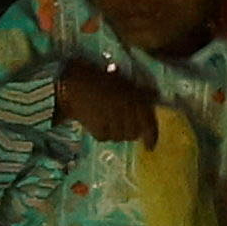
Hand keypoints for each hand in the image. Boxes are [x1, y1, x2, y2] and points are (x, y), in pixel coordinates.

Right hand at [49, 63, 164, 144]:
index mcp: (134, 98)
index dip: (151, 137)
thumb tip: (155, 97)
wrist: (71, 84)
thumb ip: (140, 92)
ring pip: (121, 137)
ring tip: (111, 122)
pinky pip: (107, 138)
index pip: (148, 123)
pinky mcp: (98, 131)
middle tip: (126, 125)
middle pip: (133, 133)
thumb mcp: (123, 81)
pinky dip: (105, 133)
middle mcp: (126, 112)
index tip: (150, 147)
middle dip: (132, 131)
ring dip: (119, 133)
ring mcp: (112, 122)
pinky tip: (99, 123)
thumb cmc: (98, 78)